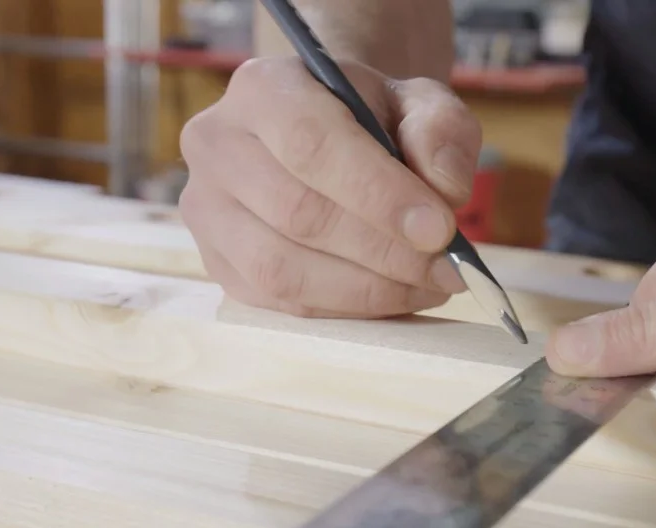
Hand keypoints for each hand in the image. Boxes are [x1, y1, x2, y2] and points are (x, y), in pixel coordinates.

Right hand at [178, 56, 481, 317]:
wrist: (325, 138)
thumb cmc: (372, 121)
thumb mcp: (419, 103)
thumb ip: (440, 131)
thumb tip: (446, 191)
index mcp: (264, 89)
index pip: (313, 145)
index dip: (379, 195)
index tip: (440, 230)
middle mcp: (218, 146)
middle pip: (297, 214)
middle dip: (384, 252)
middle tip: (446, 269)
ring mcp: (208, 212)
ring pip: (282, 269)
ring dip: (367, 290)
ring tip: (427, 287)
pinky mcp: (219, 263)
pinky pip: (280, 302)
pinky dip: (345, 309)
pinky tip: (392, 297)